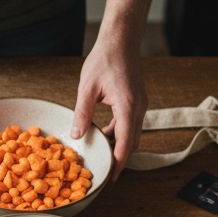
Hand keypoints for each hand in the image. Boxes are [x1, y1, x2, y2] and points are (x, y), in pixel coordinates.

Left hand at [71, 32, 147, 179]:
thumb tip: (76, 136)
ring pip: (134, 132)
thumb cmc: (104, 60)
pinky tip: (105, 131)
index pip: (126, 142)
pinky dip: (121, 131)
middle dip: (121, 157)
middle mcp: (139, 107)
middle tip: (106, 170)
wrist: (121, 40)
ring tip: (102, 152)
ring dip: (120, 143)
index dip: (119, 162)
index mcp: (127, 106)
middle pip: (133, 141)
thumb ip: (82, 113)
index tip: (112, 177)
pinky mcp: (138, 99)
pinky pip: (132, 122)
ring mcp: (141, 103)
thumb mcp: (87, 88)